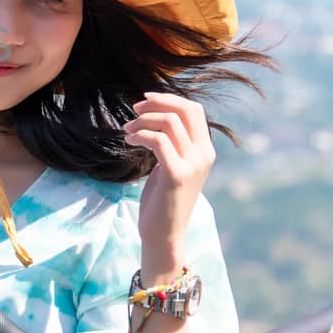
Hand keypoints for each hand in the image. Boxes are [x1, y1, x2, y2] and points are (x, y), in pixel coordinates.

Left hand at [122, 92, 214, 272]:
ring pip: (169, 122)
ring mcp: (193, 164)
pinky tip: (129, 141)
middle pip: (185, 110)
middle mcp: (204, 155)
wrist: (163, 233)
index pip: (193, 110)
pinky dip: (140, 135)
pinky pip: (157, 140)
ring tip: (127, 130)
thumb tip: (156, 116)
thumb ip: (172, 143)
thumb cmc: (163, 199)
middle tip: (134, 109)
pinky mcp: (177, 174)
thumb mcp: (171, 165)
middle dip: (157, 103)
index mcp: (205, 150)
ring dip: (143, 121)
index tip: (145, 100)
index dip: (169, 99)